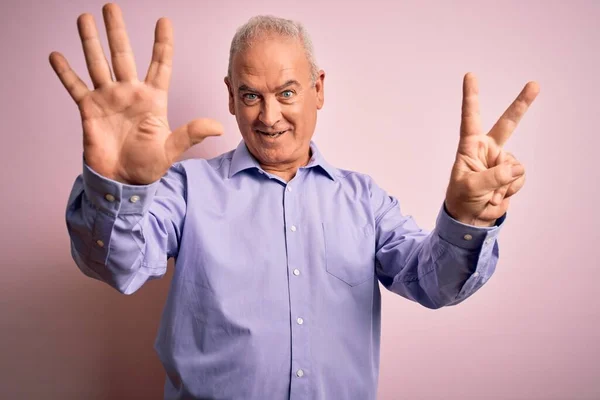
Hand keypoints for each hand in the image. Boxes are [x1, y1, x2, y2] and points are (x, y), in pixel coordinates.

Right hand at [49, 3, 222, 184]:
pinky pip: (75, 86)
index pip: (159, 64)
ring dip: (90, 41)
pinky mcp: (89, 110)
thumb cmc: (149, 166)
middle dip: (117, 31)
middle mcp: (130, 93)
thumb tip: (219, 128)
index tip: (164, 20)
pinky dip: (65, 72)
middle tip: (111, 6)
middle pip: (123, 55)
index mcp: (153, 99)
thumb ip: (191, 134)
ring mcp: (108, 99)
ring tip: (84, 18)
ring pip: (98, 63)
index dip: (162, 43)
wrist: (122, 181)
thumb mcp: (171, 149)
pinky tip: (56, 55)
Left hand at [444, 73, 539, 226]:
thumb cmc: (461, 199)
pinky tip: (497, 195)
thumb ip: (493, 177)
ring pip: (515, 165)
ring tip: (488, 194)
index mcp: (470, 147)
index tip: (470, 75)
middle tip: (534, 85)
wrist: (471, 218)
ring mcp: (501, 162)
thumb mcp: (471, 188)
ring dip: (504, 183)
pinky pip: (519, 178)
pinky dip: (510, 189)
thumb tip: (515, 167)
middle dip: (521, 104)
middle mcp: (487, 150)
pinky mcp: (511, 174)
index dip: (472, 97)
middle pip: (507, 124)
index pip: (471, 118)